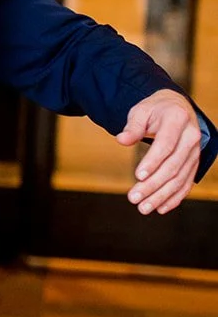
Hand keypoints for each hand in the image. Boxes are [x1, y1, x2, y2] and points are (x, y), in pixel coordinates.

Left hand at [117, 89, 201, 213]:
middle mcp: (191, 137)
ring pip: (180, 178)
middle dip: (153, 184)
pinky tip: (161, 208)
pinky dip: (174, 197)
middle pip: (173, 166)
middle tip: (133, 198)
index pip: (166, 145)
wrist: (176, 108)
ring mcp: (195, 152)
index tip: (138, 176)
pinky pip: (187, 183)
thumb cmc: (155, 110)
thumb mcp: (141, 111)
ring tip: (143, 207)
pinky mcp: (194, 163)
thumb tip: (121, 139)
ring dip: (162, 195)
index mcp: (177, 120)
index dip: (152, 162)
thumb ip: (132, 126)